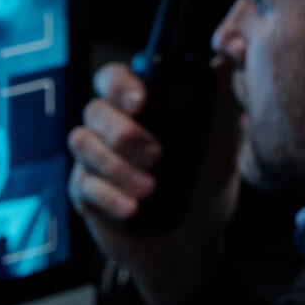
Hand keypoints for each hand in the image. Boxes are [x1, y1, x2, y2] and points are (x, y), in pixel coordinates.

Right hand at [67, 61, 241, 304]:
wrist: (192, 246)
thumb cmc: (205, 192)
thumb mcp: (221, 146)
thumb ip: (219, 103)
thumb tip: (223, 59)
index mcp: (140, 111)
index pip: (112, 79)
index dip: (118, 84)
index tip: (140, 101)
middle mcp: (111, 129)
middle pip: (94, 110)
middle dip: (122, 132)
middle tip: (155, 155)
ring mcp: (94, 161)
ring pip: (82, 144)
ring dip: (116, 167)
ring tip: (149, 190)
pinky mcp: (85, 194)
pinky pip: (82, 184)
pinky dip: (109, 196)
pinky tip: (133, 209)